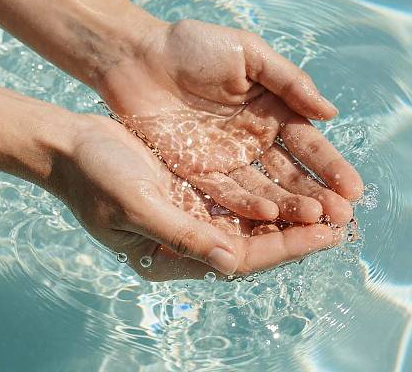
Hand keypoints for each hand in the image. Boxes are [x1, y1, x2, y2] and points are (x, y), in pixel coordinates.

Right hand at [47, 114, 338, 280]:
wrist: (71, 148)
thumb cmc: (94, 178)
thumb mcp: (135, 205)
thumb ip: (181, 235)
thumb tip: (232, 262)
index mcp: (171, 254)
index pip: (241, 257)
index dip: (285, 247)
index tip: (326, 234)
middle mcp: (185, 238)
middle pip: (252, 241)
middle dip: (296, 232)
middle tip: (340, 218)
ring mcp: (187, 213)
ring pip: (248, 219)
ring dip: (285, 211)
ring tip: (325, 200)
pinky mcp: (188, 189)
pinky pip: (233, 196)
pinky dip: (261, 192)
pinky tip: (286, 181)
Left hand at [99, 19, 363, 226]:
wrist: (137, 56)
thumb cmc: (192, 45)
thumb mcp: (248, 53)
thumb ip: (288, 81)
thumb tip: (330, 113)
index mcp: (269, 110)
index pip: (306, 143)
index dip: (329, 165)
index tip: (353, 189)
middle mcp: (251, 139)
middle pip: (288, 172)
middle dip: (315, 193)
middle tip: (341, 217)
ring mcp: (225, 157)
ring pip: (262, 187)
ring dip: (288, 205)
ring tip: (314, 222)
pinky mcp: (195, 169)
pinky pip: (224, 191)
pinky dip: (246, 204)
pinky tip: (269, 215)